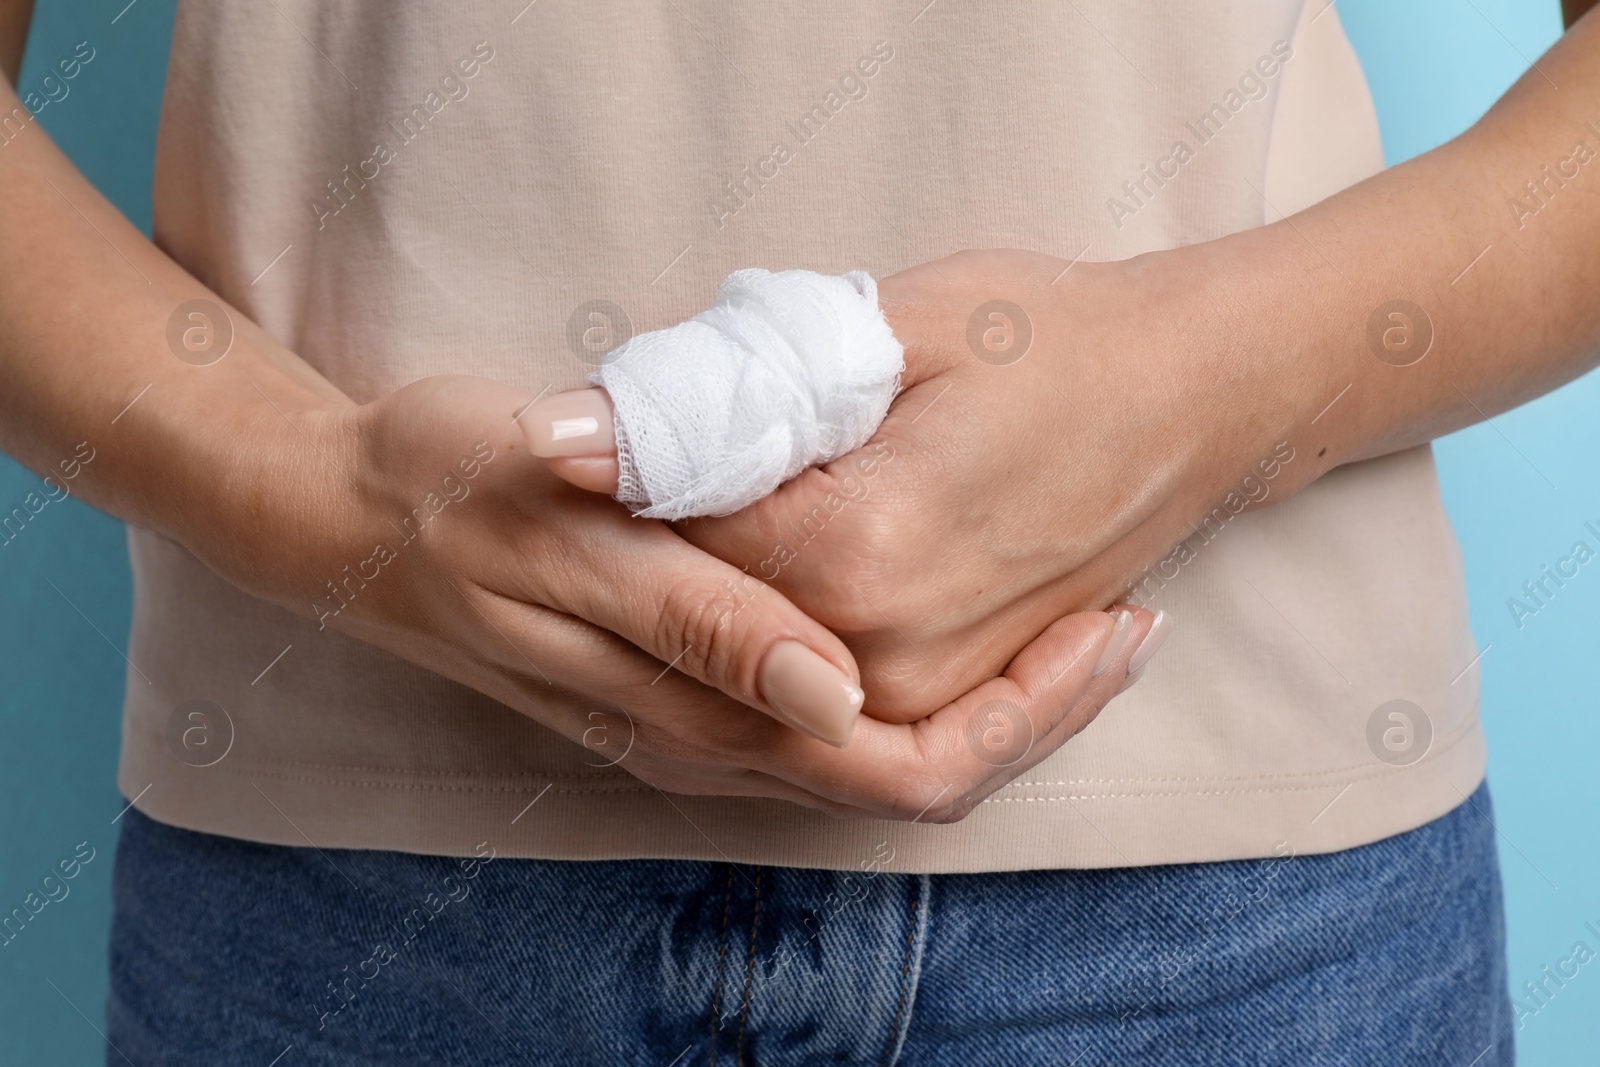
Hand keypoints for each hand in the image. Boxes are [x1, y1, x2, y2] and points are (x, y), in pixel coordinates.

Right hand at [191, 373, 1158, 819]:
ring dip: (999, 696)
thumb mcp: (569, 530)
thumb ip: (697, 614)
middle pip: (922, 773)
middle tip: (1131, 621)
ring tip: (1086, 617)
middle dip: (1041, 712)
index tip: (1111, 627)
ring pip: (891, 753)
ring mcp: (702, 726)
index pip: (907, 760)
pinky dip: (934, 678)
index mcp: (695, 706)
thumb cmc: (453, 494)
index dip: (1029, 713)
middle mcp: (710, 742)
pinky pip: (844, 719)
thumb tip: (826, 684)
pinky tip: (970, 615)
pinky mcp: (691, 691)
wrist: (353, 519)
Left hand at [675, 247, 1295, 721]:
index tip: (656, 417)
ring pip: (755, 681)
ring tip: (773, 509)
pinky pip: (832, 720)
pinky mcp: (954, 705)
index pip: (657, 543)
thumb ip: (722, 391)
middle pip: (696, 626)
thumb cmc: (1053, 340)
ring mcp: (923, 699)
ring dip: (730, 605)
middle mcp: (882, 657)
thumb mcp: (886, 328)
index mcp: (853, 553)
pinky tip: (811, 579)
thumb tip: (555, 442)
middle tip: (730, 459)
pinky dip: (791, 659)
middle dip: (677, 542)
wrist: (1196, 401)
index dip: (631, 475)